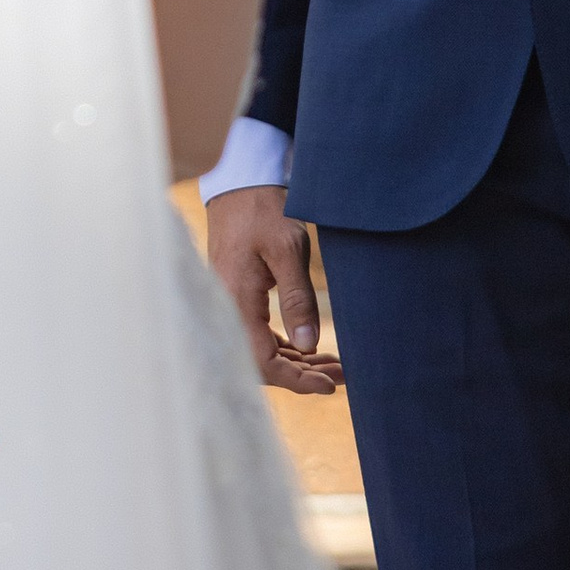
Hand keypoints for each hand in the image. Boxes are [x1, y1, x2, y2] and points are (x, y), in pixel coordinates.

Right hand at [204, 185, 342, 394]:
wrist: (242, 183)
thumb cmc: (264, 210)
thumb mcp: (287, 249)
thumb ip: (297, 299)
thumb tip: (308, 346)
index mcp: (235, 300)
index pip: (263, 361)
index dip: (296, 380)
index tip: (328, 386)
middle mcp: (227, 308)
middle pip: (261, 363)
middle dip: (302, 376)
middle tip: (342, 377)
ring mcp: (231, 304)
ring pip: (263, 350)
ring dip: (298, 362)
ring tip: (336, 367)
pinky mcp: (239, 297)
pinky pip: (261, 334)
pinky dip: (287, 345)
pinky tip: (312, 348)